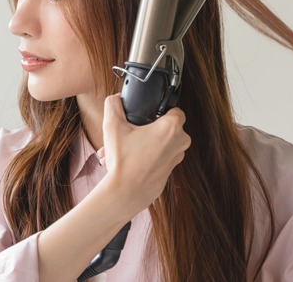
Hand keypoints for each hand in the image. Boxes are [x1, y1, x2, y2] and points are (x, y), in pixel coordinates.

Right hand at [99, 94, 190, 217]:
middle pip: (165, 128)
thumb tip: (115, 99)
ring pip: (159, 145)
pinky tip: (125, 162)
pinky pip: (158, 159)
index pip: (174, 109)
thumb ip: (113, 104)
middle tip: (125, 134)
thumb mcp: (113, 125)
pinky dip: (144, 158)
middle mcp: (180, 143)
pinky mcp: (169, 173)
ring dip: (141, 145)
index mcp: (172, 127)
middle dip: (144, 129)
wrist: (124, 194)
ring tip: (118, 150)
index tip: (145, 114)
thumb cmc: (123, 160)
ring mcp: (176, 159)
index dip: (159, 110)